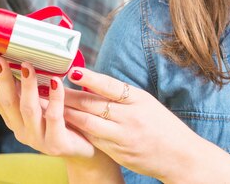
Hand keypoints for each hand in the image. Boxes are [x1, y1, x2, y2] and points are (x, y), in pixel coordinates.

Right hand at [0, 57, 95, 157]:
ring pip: (28, 109)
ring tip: (27, 66)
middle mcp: (22, 131)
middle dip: (3, 80)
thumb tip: (18, 60)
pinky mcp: (56, 143)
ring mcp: (38, 139)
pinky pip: (54, 116)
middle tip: (0, 60)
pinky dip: (55, 97)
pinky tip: (55, 81)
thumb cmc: (61, 120)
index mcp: (15, 121)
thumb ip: (27, 91)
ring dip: (26, 86)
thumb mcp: (40, 104)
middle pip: (8, 103)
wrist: (83, 148)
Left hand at [63, 67, 195, 181]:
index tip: (72, 71)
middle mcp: (130, 118)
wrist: (180, 157)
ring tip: (51, 105)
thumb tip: (92, 81)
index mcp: (138, 99)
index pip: (110, 86)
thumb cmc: (162, 124)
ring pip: (89, 123)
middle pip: (94, 105)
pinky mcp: (119, 153)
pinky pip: (94, 140)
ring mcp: (123, 138)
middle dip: (69, 97)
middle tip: (49, 87)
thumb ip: (120, 94)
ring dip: (68, 114)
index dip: (90, 78)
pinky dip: (79, 131)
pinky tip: (66, 124)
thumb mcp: (145, 101)